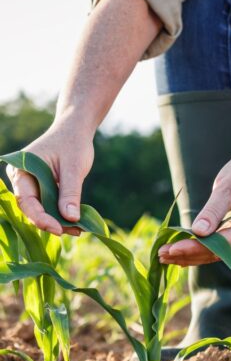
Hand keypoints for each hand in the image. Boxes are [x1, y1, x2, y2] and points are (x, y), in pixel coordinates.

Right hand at [6, 118, 93, 235]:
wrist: (76, 130)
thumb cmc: (73, 143)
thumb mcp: (73, 168)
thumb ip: (70, 193)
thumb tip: (70, 218)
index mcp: (22, 170)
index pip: (26, 200)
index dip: (41, 218)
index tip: (58, 229)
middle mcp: (22, 179)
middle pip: (32, 209)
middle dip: (52, 222)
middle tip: (73, 231)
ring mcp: (32, 185)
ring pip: (42, 210)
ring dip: (59, 221)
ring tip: (79, 229)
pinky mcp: (43, 189)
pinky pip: (50, 205)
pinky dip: (62, 214)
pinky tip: (77, 223)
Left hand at [158, 145, 230, 265]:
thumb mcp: (229, 187)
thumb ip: (214, 210)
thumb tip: (198, 232)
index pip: (221, 244)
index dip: (195, 247)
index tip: (172, 248)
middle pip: (215, 253)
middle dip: (187, 254)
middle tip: (160, 254)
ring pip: (212, 255)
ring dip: (187, 256)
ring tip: (162, 256)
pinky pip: (214, 249)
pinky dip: (194, 250)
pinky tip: (175, 253)